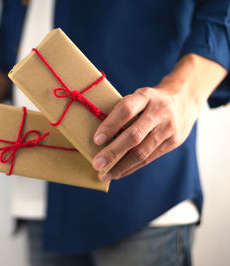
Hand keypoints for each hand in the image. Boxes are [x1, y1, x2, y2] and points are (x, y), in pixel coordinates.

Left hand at [91, 53, 226, 180]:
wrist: (185, 98)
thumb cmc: (150, 100)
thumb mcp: (139, 96)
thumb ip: (123, 112)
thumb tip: (99, 137)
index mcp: (146, 96)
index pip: (127, 109)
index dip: (111, 125)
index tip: (96, 140)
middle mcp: (159, 111)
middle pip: (134, 135)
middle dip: (113, 152)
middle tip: (97, 164)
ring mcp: (169, 128)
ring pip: (142, 152)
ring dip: (121, 166)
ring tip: (105, 175)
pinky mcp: (173, 142)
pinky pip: (149, 158)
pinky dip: (131, 167)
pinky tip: (118, 173)